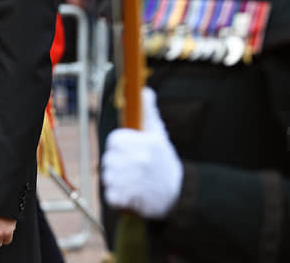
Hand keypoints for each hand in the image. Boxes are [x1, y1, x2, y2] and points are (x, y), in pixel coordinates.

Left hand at [102, 86, 182, 218]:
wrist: (181, 195)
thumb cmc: (165, 163)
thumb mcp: (158, 135)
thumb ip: (148, 113)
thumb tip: (145, 90)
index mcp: (141, 143)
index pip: (113, 141)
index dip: (121, 148)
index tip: (132, 153)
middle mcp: (136, 160)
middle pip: (108, 160)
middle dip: (118, 166)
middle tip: (135, 171)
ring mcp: (131, 180)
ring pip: (108, 178)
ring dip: (118, 182)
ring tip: (135, 183)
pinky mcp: (128, 199)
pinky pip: (110, 195)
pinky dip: (118, 198)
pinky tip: (132, 195)